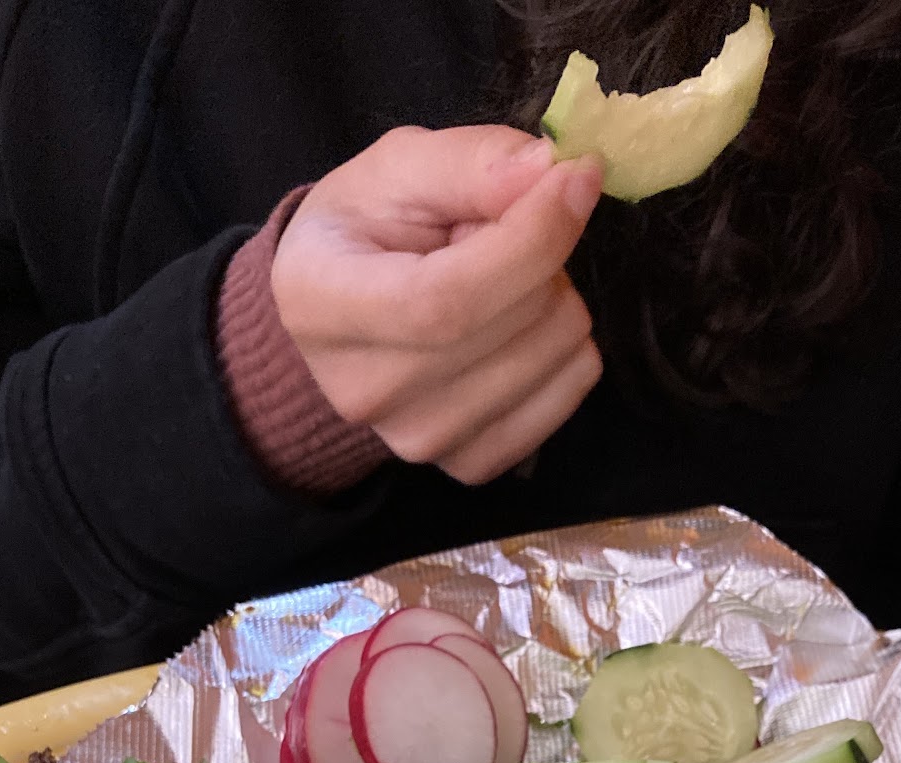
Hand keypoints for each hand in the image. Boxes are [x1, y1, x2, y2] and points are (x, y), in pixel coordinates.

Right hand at [272, 125, 603, 485]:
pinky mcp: (470, 463)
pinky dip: (566, 347)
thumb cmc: (362, 232)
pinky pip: (569, 396)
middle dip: (545, 254)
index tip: (575, 180)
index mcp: (326, 307)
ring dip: (555, 298)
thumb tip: (547, 170)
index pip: (450, 299)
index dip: (532, 239)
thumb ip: (468, 162)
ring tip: (501, 282)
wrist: (340, 317)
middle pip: (512, 326)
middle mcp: (369, 392)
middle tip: (506, 231)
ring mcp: (421, 439)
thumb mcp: (394, 170)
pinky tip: (518, 326)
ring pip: (556, 355)